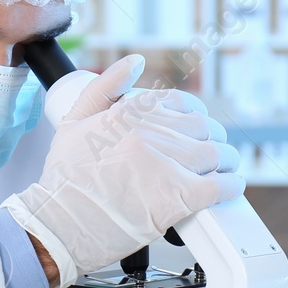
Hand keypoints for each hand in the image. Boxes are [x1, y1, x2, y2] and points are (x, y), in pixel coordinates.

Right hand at [3, 55, 243, 287]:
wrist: (57, 225)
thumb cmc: (63, 180)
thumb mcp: (74, 121)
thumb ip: (105, 86)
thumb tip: (135, 62)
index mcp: (130, 112)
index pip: (180, 102)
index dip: (193, 116)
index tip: (193, 130)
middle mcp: (151, 133)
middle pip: (204, 128)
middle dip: (210, 140)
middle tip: (208, 155)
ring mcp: (166, 164)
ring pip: (218, 154)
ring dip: (225, 163)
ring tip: (221, 172)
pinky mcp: (177, 197)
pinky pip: (220, 185)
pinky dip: (230, 187)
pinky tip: (227, 189)